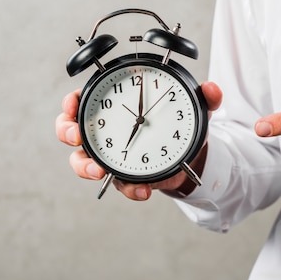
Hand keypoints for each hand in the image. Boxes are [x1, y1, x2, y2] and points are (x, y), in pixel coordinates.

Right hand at [55, 81, 222, 200]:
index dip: (71, 100)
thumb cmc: (180, 123)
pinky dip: (130, 189)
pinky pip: (119, 184)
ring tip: (99, 171)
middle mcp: (104, 130)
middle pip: (70, 129)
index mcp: (113, 105)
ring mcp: (109, 155)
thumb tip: (213, 89)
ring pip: (83, 162)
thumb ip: (204, 97)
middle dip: (68, 133)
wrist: (189, 153)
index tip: (73, 104)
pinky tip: (143, 190)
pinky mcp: (123, 176)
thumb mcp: (192, 107)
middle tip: (77, 137)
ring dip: (86, 167)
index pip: (83, 98)